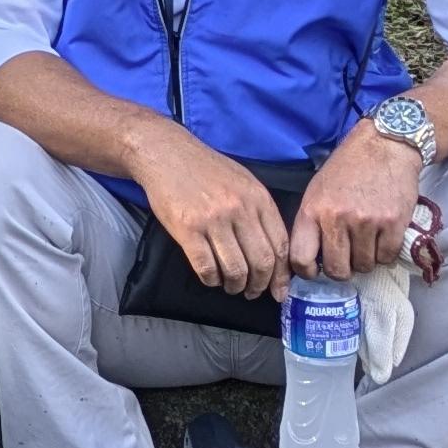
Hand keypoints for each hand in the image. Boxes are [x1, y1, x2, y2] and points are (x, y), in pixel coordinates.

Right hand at [136, 126, 293, 302]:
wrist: (166, 154)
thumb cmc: (206, 169)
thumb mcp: (244, 181)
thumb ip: (260, 211)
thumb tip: (274, 251)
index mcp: (257, 198)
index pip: (280, 245)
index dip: (281, 274)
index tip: (279, 289)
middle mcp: (239, 209)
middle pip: (261, 262)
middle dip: (260, 285)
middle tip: (254, 292)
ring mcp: (213, 220)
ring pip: (235, 269)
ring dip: (235, 285)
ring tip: (232, 287)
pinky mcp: (187, 229)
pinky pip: (206, 267)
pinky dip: (211, 279)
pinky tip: (211, 277)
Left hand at [288, 129, 427, 278]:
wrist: (384, 144)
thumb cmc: (347, 167)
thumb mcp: (317, 189)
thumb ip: (312, 223)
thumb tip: (310, 260)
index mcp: (313, 210)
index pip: (301, 259)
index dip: (308, 272)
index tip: (316, 269)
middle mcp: (338, 219)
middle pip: (337, 270)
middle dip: (342, 269)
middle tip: (347, 257)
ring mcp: (367, 222)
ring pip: (364, 266)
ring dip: (365, 259)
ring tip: (366, 240)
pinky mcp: (393, 224)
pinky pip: (386, 257)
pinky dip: (385, 252)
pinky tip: (382, 236)